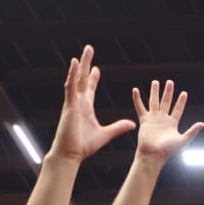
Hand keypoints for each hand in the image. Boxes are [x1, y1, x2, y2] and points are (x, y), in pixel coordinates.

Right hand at [48, 45, 136, 161]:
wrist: (71, 154)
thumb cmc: (84, 146)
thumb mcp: (106, 134)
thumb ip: (119, 127)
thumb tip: (133, 123)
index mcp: (85, 108)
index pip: (89, 89)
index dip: (92, 78)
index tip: (96, 68)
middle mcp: (78, 102)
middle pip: (82, 79)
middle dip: (86, 64)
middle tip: (89, 50)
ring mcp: (72, 102)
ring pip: (76, 79)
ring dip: (80, 64)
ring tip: (84, 51)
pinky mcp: (69, 105)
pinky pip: (71, 86)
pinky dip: (72, 74)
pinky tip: (75, 63)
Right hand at [133, 79, 203, 162]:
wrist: (153, 154)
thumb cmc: (168, 150)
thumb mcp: (183, 140)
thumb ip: (192, 131)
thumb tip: (202, 124)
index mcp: (172, 123)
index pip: (178, 109)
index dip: (181, 101)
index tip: (184, 93)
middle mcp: (163, 119)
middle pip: (166, 102)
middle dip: (168, 92)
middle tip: (170, 82)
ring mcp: (153, 118)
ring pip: (154, 101)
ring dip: (155, 92)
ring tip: (155, 82)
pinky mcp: (144, 120)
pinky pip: (140, 107)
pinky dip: (137, 98)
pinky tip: (135, 90)